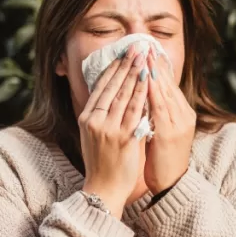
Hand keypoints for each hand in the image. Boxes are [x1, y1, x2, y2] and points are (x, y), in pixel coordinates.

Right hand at [79, 45, 149, 217]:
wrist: (103, 188)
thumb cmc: (101, 162)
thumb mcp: (93, 135)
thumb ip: (100, 115)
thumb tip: (109, 95)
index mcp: (87, 118)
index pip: (100, 87)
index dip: (112, 68)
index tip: (122, 53)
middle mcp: (95, 121)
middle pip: (112, 86)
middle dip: (125, 65)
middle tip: (136, 48)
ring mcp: (109, 129)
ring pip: (124, 95)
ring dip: (135, 74)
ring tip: (144, 58)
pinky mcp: (123, 138)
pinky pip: (135, 111)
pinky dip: (142, 94)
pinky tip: (149, 82)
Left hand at [144, 51, 195, 193]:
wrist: (171, 184)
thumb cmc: (162, 159)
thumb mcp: (161, 131)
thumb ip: (155, 113)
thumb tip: (142, 95)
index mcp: (182, 113)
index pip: (169, 84)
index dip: (158, 66)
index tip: (147, 50)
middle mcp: (183, 115)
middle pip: (168, 83)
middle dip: (155, 63)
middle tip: (144, 44)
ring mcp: (178, 123)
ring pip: (165, 92)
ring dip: (154, 72)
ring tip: (145, 55)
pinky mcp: (170, 133)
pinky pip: (161, 108)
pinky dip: (153, 92)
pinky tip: (146, 80)